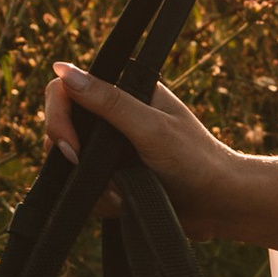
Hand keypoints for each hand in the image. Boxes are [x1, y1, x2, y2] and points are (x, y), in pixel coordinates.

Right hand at [43, 65, 243, 234]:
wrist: (218, 205)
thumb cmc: (195, 160)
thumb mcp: (151, 127)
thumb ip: (109, 102)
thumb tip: (64, 71)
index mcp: (126, 92)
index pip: (67, 90)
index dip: (58, 117)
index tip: (71, 146)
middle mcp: (115, 118)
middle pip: (61, 129)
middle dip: (73, 158)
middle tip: (99, 174)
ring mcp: (112, 150)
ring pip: (70, 165)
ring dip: (93, 185)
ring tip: (123, 192)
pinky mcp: (113, 178)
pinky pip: (85, 190)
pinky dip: (101, 201)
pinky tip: (125, 203)